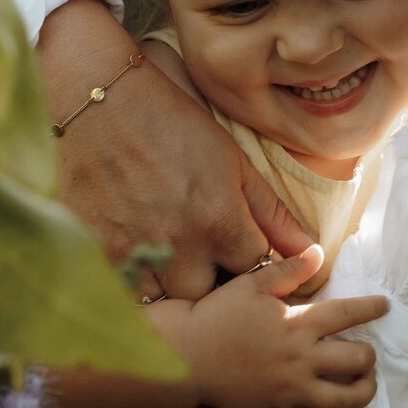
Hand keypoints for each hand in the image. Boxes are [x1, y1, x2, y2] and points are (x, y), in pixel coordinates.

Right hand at [39, 0, 311, 298]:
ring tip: (173, 261)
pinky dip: (137, 283)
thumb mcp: (231, 161)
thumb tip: (309, 250)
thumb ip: (270, 212)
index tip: (245, 252)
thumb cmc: (172, 123)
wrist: (100, 103)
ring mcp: (135, 254)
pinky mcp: (98, 254)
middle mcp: (180, 246)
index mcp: (219, 222)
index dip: (254, 264)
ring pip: (166, 304)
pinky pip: (125, 293)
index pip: (255, 272)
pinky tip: (141, 258)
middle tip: (207, 260)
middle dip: (214, 285)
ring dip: (174, 289)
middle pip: (210, 299)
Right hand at [187, 246, 384, 407]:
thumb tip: (318, 253)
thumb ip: (289, 269)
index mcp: (297, 324)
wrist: (186, 357)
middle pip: (358, 360)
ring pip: (345, 399)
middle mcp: (300, 360)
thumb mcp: (252, 284)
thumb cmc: (218, 315)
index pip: (349, 314)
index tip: (385, 306)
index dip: (372, 308)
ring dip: (364, 390)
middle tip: (368, 351)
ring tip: (366, 383)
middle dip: (370, 355)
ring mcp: (291, 390)